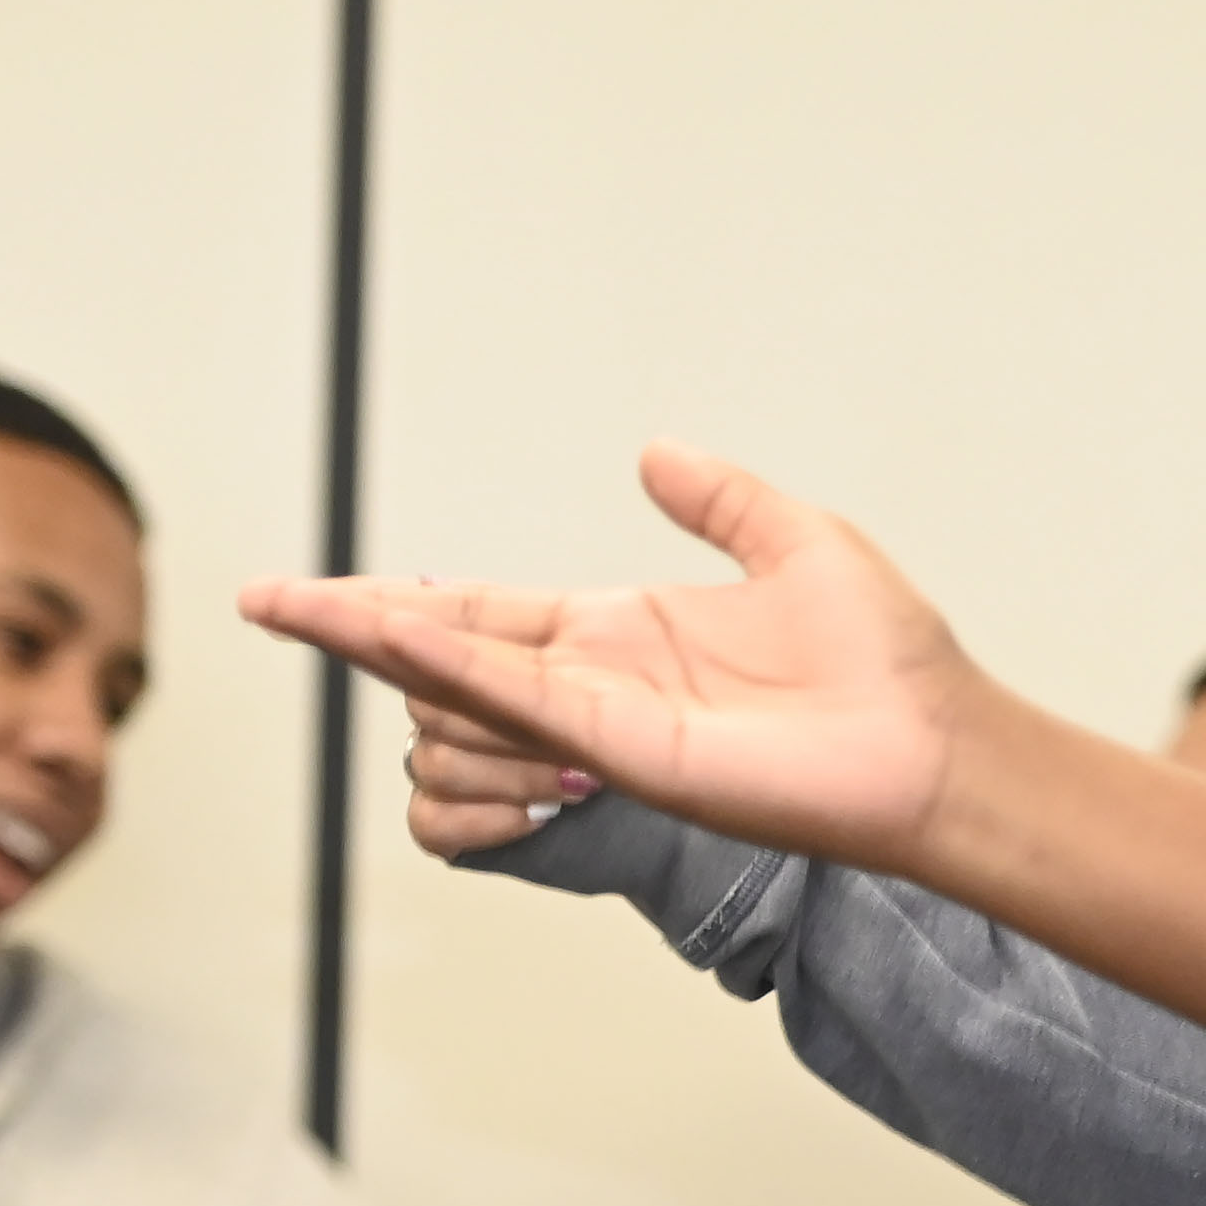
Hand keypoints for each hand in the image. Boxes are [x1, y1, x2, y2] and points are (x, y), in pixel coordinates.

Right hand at [244, 445, 1015, 880]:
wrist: (939, 740)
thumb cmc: (891, 663)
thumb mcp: (797, 543)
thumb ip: (720, 498)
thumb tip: (656, 452)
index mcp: (626, 633)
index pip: (483, 611)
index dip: (397, 600)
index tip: (311, 595)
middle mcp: (601, 682)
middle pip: (446, 647)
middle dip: (353, 624)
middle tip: (265, 600)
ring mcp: (606, 724)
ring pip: (465, 683)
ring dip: (392, 645)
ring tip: (316, 610)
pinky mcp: (630, 754)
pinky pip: (524, 703)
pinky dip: (458, 667)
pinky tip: (397, 632)